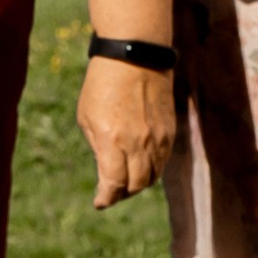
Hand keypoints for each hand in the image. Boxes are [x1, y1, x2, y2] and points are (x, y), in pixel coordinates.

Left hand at [76, 54, 176, 207]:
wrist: (135, 55)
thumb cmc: (103, 84)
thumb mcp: (87, 117)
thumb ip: (99, 147)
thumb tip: (106, 171)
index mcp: (113, 140)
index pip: (114, 184)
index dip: (106, 198)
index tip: (99, 202)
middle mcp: (139, 142)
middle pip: (136, 185)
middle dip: (122, 193)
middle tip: (113, 192)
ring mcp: (158, 137)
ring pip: (153, 175)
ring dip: (139, 183)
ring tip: (127, 180)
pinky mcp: (170, 130)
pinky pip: (163, 160)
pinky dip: (152, 168)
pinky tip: (142, 164)